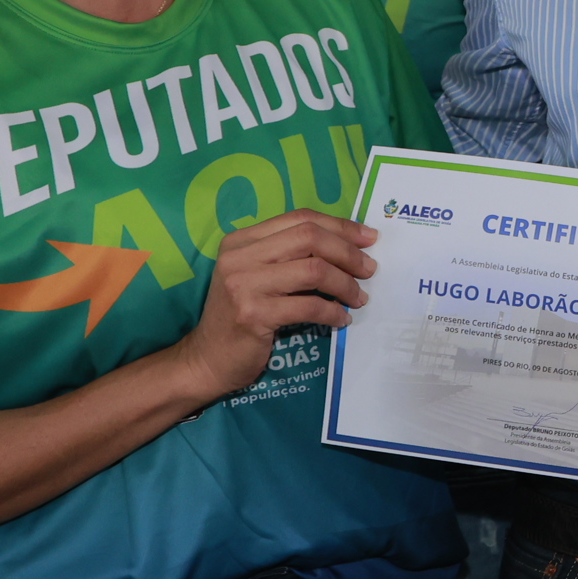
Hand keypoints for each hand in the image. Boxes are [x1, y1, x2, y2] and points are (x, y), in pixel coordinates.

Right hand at [170, 210, 376, 401]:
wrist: (207, 360)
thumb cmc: (241, 316)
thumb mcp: (259, 277)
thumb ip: (290, 257)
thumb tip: (350, 245)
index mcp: (241, 240)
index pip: (300, 218)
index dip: (340, 225)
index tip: (369, 238)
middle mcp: (239, 256)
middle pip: (309, 238)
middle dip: (348, 252)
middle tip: (369, 270)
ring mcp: (243, 284)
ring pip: (314, 270)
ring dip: (345, 284)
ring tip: (358, 297)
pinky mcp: (253, 315)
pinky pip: (309, 307)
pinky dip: (333, 312)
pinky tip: (342, 319)